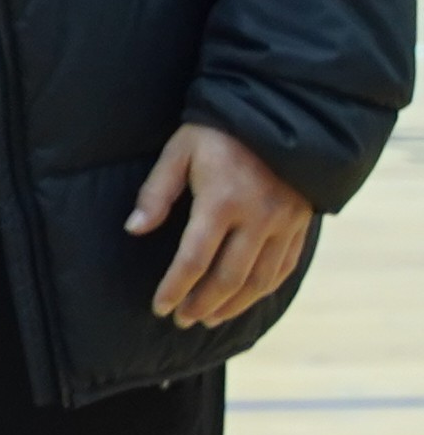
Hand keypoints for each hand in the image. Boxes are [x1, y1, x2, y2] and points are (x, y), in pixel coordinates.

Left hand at [128, 118, 317, 329]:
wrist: (281, 113)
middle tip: (183, 321)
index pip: (194, 259)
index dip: (175, 288)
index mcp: (222, 201)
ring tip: (210, 319)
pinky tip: (245, 300)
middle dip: (203, 304)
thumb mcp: (179, 151)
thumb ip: (156, 192)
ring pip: (260, 280)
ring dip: (234, 305)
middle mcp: (257, 217)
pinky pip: (284, 267)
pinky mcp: (301, 224)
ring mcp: (284, 223)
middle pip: (229, 277)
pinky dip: (264, 290)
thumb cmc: (219, 132)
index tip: (160, 308)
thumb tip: (134, 229)